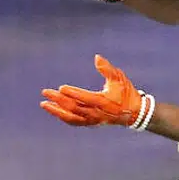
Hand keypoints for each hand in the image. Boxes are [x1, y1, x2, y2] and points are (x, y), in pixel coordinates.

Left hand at [41, 55, 155, 129]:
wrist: (134, 113)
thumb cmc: (126, 93)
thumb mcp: (119, 78)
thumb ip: (107, 68)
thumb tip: (96, 57)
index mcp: (103, 102)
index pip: (84, 98)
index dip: (73, 93)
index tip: (61, 88)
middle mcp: (97, 113)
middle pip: (74, 107)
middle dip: (59, 100)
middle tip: (45, 92)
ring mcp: (94, 119)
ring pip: (72, 117)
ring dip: (57, 111)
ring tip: (44, 104)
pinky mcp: (92, 122)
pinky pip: (75, 122)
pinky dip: (64, 117)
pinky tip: (55, 111)